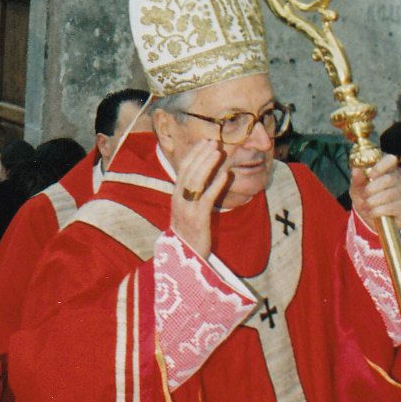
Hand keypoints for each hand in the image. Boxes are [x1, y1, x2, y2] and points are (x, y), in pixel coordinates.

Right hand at [169, 142, 233, 258]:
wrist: (184, 260)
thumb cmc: (189, 235)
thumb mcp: (187, 212)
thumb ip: (192, 196)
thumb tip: (204, 179)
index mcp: (176, 196)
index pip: (183, 169)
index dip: (194, 154)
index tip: (205, 142)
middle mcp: (178, 200)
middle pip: (189, 171)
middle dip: (201, 155)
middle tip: (213, 142)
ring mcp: (187, 209)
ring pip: (195, 181)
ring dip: (207, 165)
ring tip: (218, 152)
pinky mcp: (197, 219)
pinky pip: (206, 198)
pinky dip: (215, 185)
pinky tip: (225, 175)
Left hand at [351, 155, 400, 232]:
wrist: (370, 220)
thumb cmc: (366, 200)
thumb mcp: (357, 189)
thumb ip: (356, 180)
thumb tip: (355, 171)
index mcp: (387, 170)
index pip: (390, 160)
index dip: (381, 166)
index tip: (370, 175)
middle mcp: (399, 180)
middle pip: (389, 179)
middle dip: (372, 189)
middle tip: (363, 196)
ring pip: (389, 194)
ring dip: (373, 202)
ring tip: (365, 206)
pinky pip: (392, 207)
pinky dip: (378, 211)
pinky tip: (372, 213)